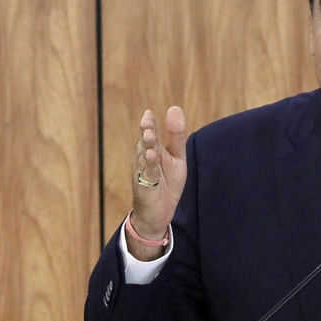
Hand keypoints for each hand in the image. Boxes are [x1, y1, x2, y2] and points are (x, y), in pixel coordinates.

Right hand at [127, 106, 187, 259]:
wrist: (158, 213)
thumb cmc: (166, 182)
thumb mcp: (176, 158)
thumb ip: (176, 136)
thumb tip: (174, 108)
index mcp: (152, 150)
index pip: (149, 133)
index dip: (148, 123)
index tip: (148, 113)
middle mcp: (144, 159)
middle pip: (145, 143)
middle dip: (146, 132)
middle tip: (147, 122)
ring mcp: (143, 173)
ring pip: (144, 157)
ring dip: (146, 147)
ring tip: (149, 136)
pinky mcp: (145, 187)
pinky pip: (148, 174)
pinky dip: (149, 166)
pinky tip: (151, 157)